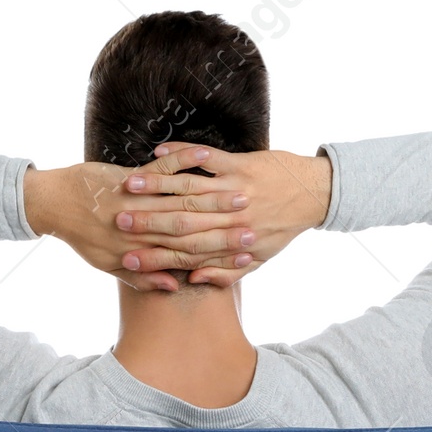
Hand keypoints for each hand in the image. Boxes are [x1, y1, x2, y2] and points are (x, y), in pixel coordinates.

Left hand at [23, 161, 254, 292]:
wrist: (55, 205)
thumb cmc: (84, 236)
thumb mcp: (109, 265)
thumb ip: (143, 281)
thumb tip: (175, 286)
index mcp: (138, 255)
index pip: (187, 258)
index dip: (220, 256)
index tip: (247, 254)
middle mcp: (139, 232)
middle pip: (191, 230)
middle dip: (226, 227)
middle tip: (254, 225)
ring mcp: (134, 203)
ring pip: (180, 199)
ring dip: (214, 195)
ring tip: (243, 192)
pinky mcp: (127, 179)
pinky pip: (160, 169)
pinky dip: (183, 159)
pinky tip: (206, 155)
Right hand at [116, 144, 332, 285]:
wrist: (314, 195)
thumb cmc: (282, 229)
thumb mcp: (258, 259)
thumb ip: (225, 274)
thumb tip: (189, 280)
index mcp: (232, 245)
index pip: (186, 254)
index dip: (155, 257)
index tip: (127, 258)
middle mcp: (231, 219)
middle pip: (181, 223)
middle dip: (147, 222)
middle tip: (117, 221)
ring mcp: (235, 189)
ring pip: (188, 190)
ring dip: (156, 187)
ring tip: (128, 186)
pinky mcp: (241, 164)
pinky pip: (206, 158)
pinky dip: (182, 154)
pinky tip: (158, 150)